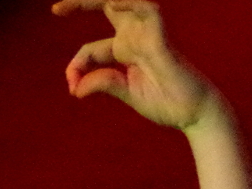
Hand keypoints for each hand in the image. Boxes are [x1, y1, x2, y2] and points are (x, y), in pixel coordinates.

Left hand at [53, 0, 217, 129]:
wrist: (196, 115)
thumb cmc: (168, 104)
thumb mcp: (128, 93)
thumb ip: (104, 84)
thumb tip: (75, 88)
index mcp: (127, 51)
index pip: (91, 50)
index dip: (76, 66)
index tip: (71, 88)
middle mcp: (135, 37)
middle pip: (106, 8)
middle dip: (80, 4)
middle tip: (56, 10)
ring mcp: (148, 34)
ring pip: (122, 2)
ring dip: (99, 0)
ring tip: (73, 3)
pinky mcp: (161, 39)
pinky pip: (147, 9)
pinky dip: (130, 2)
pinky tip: (113, 1)